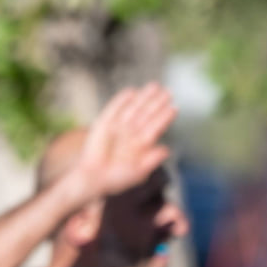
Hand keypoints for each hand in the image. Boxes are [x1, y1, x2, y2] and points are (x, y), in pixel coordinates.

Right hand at [67, 83, 176, 203]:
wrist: (92, 178)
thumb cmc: (115, 179)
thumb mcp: (137, 173)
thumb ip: (151, 161)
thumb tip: (166, 150)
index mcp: (142, 144)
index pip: (156, 127)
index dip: (164, 117)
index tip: (174, 107)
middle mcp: (132, 133)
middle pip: (147, 115)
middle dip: (157, 103)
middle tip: (168, 91)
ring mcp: (118, 127)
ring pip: (134, 109)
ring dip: (144, 98)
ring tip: (154, 86)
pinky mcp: (104, 123)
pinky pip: (114, 109)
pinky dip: (122, 101)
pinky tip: (131, 92)